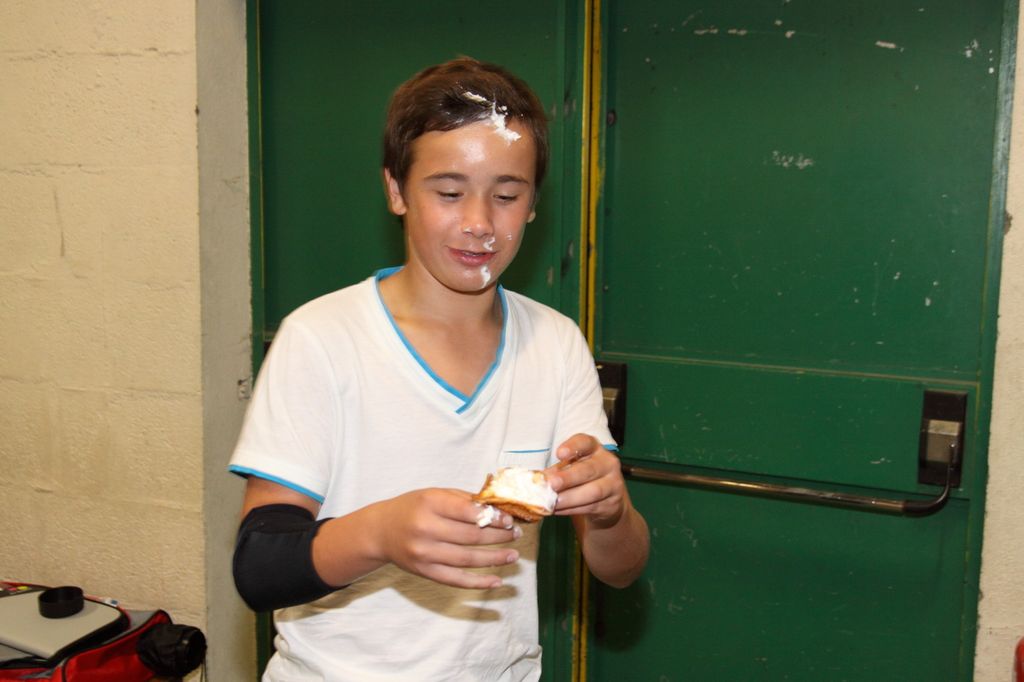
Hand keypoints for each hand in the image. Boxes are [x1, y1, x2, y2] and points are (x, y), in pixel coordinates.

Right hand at [373, 488, 520, 589]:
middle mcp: (425, 528)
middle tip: (516, 534)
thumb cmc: (412, 508)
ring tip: (513, 555)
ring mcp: (424, 553)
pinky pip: (456, 580)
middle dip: (499, 536)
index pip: (468, 512)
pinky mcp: (424, 572)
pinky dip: (478, 582)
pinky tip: (497, 580)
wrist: (380, 531)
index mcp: (430, 503)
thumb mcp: (435, 494)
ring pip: (467, 559)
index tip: (509, 520)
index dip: (493, 517)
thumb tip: (498, 508)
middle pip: (471, 536)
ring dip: (494, 558)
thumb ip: (464, 500)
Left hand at [544, 434, 627, 528]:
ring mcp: (613, 483)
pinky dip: (572, 509)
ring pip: (592, 491)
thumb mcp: (571, 469)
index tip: (559, 454)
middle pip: (588, 469)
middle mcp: (607, 463)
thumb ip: (557, 471)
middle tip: (551, 484)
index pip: (585, 442)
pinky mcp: (612, 503)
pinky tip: (558, 510)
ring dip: (569, 498)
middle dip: (568, 477)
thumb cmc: (584, 478)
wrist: (608, 499)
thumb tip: (539, 478)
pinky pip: (591, 507)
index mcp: (594, 448)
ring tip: (552, 502)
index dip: (573, 446)